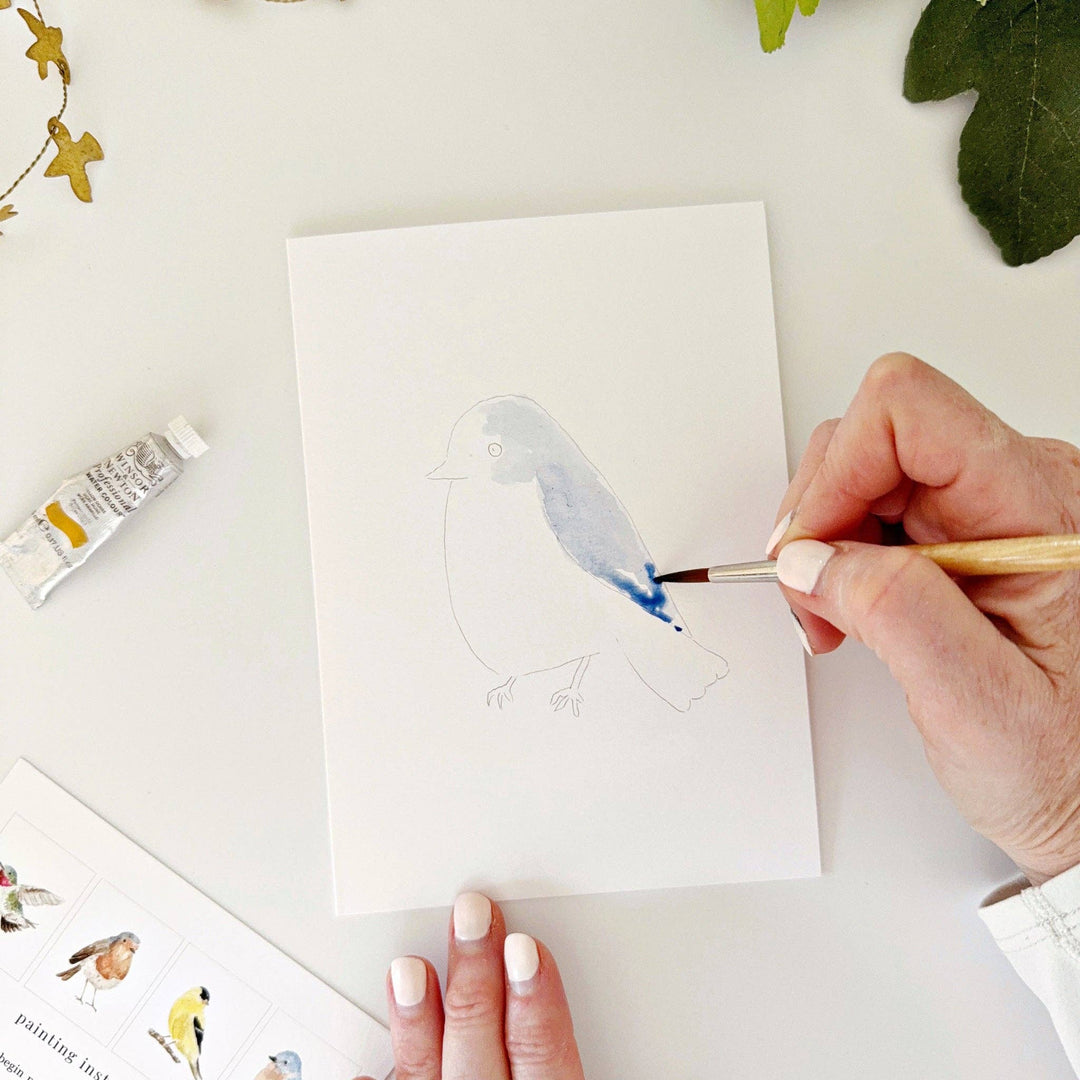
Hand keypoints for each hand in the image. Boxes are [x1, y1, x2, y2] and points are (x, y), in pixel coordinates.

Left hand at [372, 891, 585, 1079]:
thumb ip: (560, 1048)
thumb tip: (552, 975)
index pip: (542, 1053)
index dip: (534, 999)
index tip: (525, 949)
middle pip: (480, 1042)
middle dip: (475, 975)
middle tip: (472, 917)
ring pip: (426, 1070)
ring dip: (417, 1019)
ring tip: (409, 969)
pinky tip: (366, 1059)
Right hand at [769, 354, 1079, 884]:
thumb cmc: (1066, 763)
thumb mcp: (978, 704)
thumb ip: (896, 615)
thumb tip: (811, 556)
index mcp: (1042, 509)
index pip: (909, 413)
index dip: (837, 470)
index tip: (808, 547)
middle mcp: (1018, 487)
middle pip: (871, 436)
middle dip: (819, 517)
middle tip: (817, 600)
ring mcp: (987, 503)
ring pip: (859, 469)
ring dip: (823, 543)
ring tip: (837, 617)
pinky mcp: (959, 525)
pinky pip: (869, 507)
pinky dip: (838, 557)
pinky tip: (853, 610)